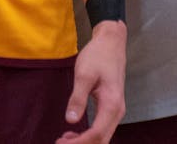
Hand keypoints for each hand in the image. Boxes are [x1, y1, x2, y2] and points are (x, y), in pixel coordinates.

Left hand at [56, 20, 126, 142]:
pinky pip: (102, 129)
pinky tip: (73, 133)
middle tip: (59, 142)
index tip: (61, 143)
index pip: (96, 134)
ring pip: (103, 137)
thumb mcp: (84, 74)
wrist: (111, 43)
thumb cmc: (98, 56)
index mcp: (111, 104)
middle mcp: (117, 111)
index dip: (79, 143)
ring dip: (85, 142)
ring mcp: (116, 110)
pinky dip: (88, 135)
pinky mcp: (111, 108)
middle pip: (101, 140)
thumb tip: (70, 120)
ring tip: (63, 139)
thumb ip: (77, 98)